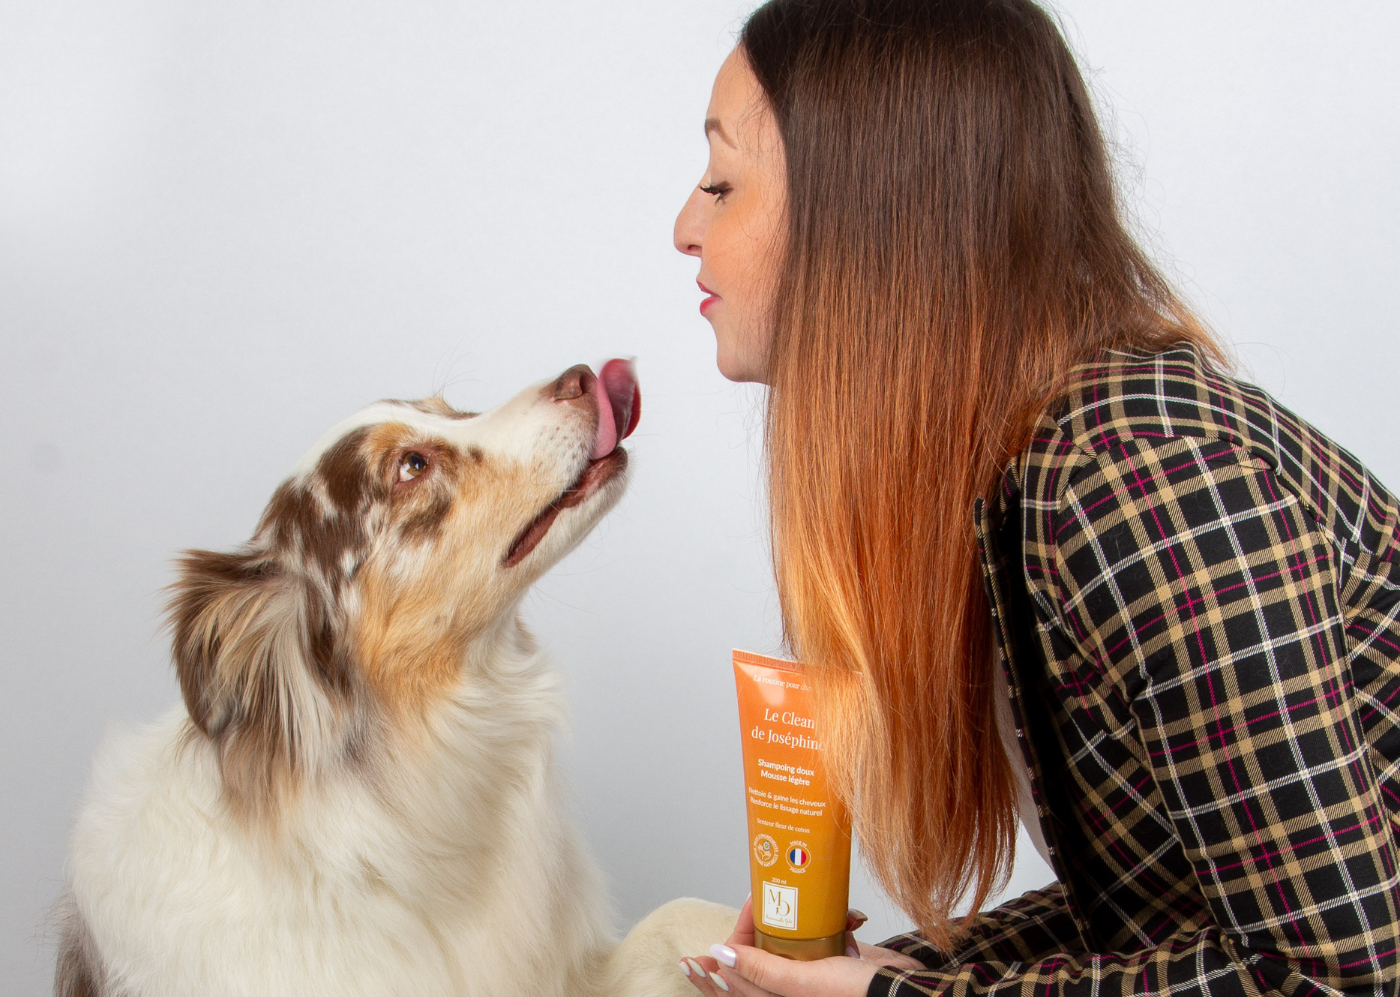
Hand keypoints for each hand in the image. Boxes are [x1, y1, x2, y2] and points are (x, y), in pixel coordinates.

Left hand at [680, 896, 924, 996]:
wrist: (905, 989)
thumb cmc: (858, 994)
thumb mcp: (803, 982)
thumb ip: (762, 971)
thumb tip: (719, 955)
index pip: (739, 972)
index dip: (733, 943)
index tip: (747, 909)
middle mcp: (791, 988)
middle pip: (758, 954)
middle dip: (759, 924)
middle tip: (762, 896)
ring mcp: (811, 973)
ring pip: (788, 942)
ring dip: (796, 918)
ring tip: (797, 898)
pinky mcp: (833, 960)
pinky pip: (822, 936)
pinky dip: (832, 921)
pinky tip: (847, 917)